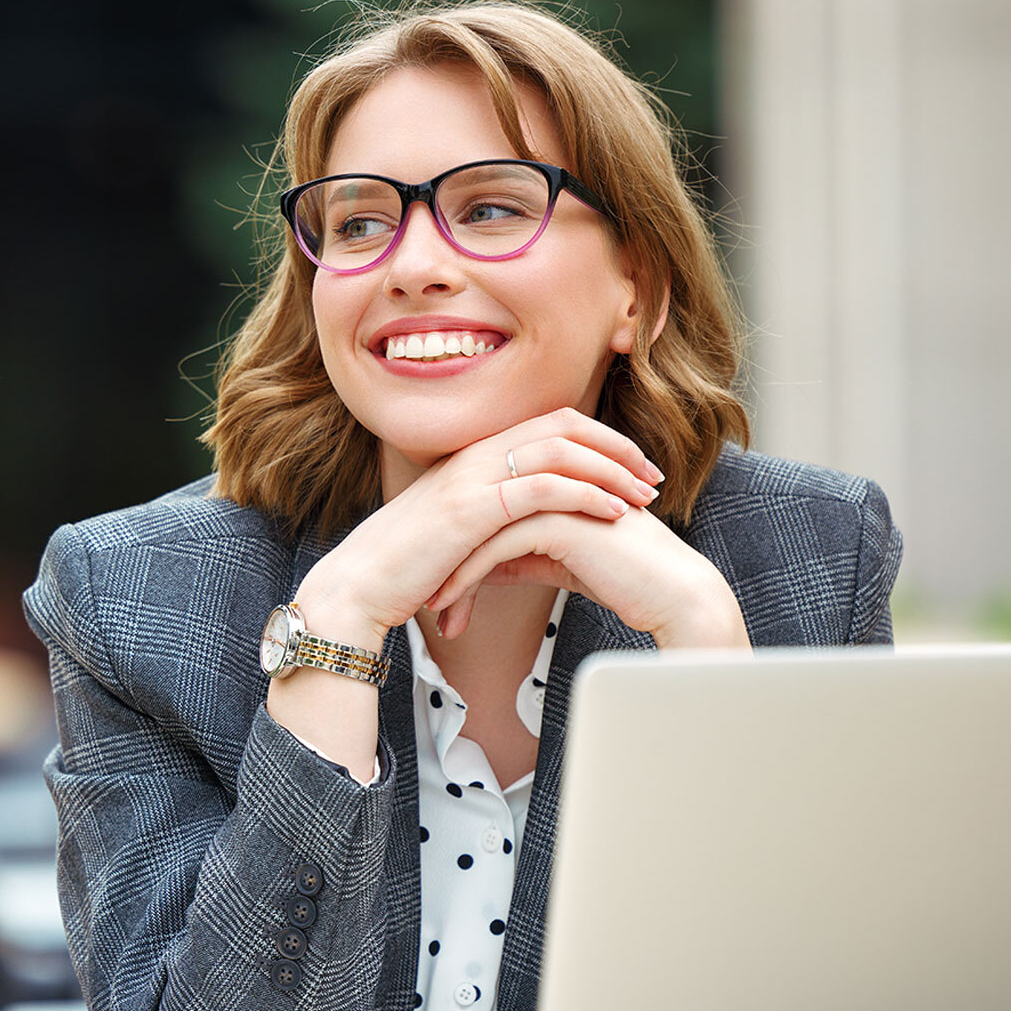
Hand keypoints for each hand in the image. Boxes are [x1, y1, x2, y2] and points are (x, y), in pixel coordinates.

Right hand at [295, 408, 663, 645]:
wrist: (358, 586)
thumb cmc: (402, 568)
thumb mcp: (453, 531)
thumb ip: (489, 517)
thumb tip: (526, 527)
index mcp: (472, 455)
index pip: (548, 423)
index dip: (597, 438)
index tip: (630, 465)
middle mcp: (474, 455)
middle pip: (563, 425)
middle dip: (616, 447)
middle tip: (651, 474)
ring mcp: (472, 477)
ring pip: (560, 450)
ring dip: (610, 470)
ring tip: (642, 496)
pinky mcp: (473, 508)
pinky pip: (543, 487)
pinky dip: (585, 495)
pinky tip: (611, 514)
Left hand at [426, 505, 749, 648]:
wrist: (673, 593)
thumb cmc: (625, 578)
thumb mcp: (560, 563)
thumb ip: (522, 555)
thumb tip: (482, 568)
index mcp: (549, 483)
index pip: (483, 508)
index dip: (453, 547)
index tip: (430, 580)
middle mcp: (548, 481)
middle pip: (475, 515)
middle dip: (444, 558)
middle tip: (418, 593)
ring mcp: (554, 495)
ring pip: (479, 530)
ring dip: (449, 572)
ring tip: (431, 608)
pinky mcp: (559, 520)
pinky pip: (496, 548)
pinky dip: (467, 579)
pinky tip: (451, 606)